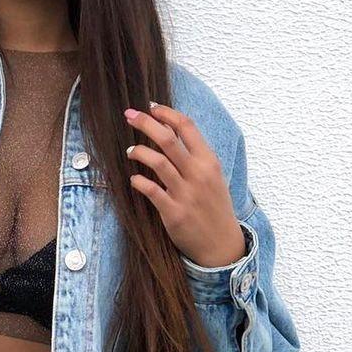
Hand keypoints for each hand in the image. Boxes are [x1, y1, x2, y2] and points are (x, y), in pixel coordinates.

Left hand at [123, 101, 245, 267]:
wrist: (222, 244)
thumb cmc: (213, 205)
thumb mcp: (210, 175)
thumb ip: (192, 154)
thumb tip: (167, 128)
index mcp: (209, 161)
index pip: (187, 126)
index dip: (166, 113)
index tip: (150, 107)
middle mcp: (198, 174)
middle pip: (168, 140)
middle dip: (145, 123)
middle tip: (129, 115)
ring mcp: (186, 194)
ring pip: (157, 163)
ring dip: (139, 152)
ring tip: (130, 151)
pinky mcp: (174, 213)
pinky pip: (151, 191)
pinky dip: (139, 182)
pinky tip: (134, 180)